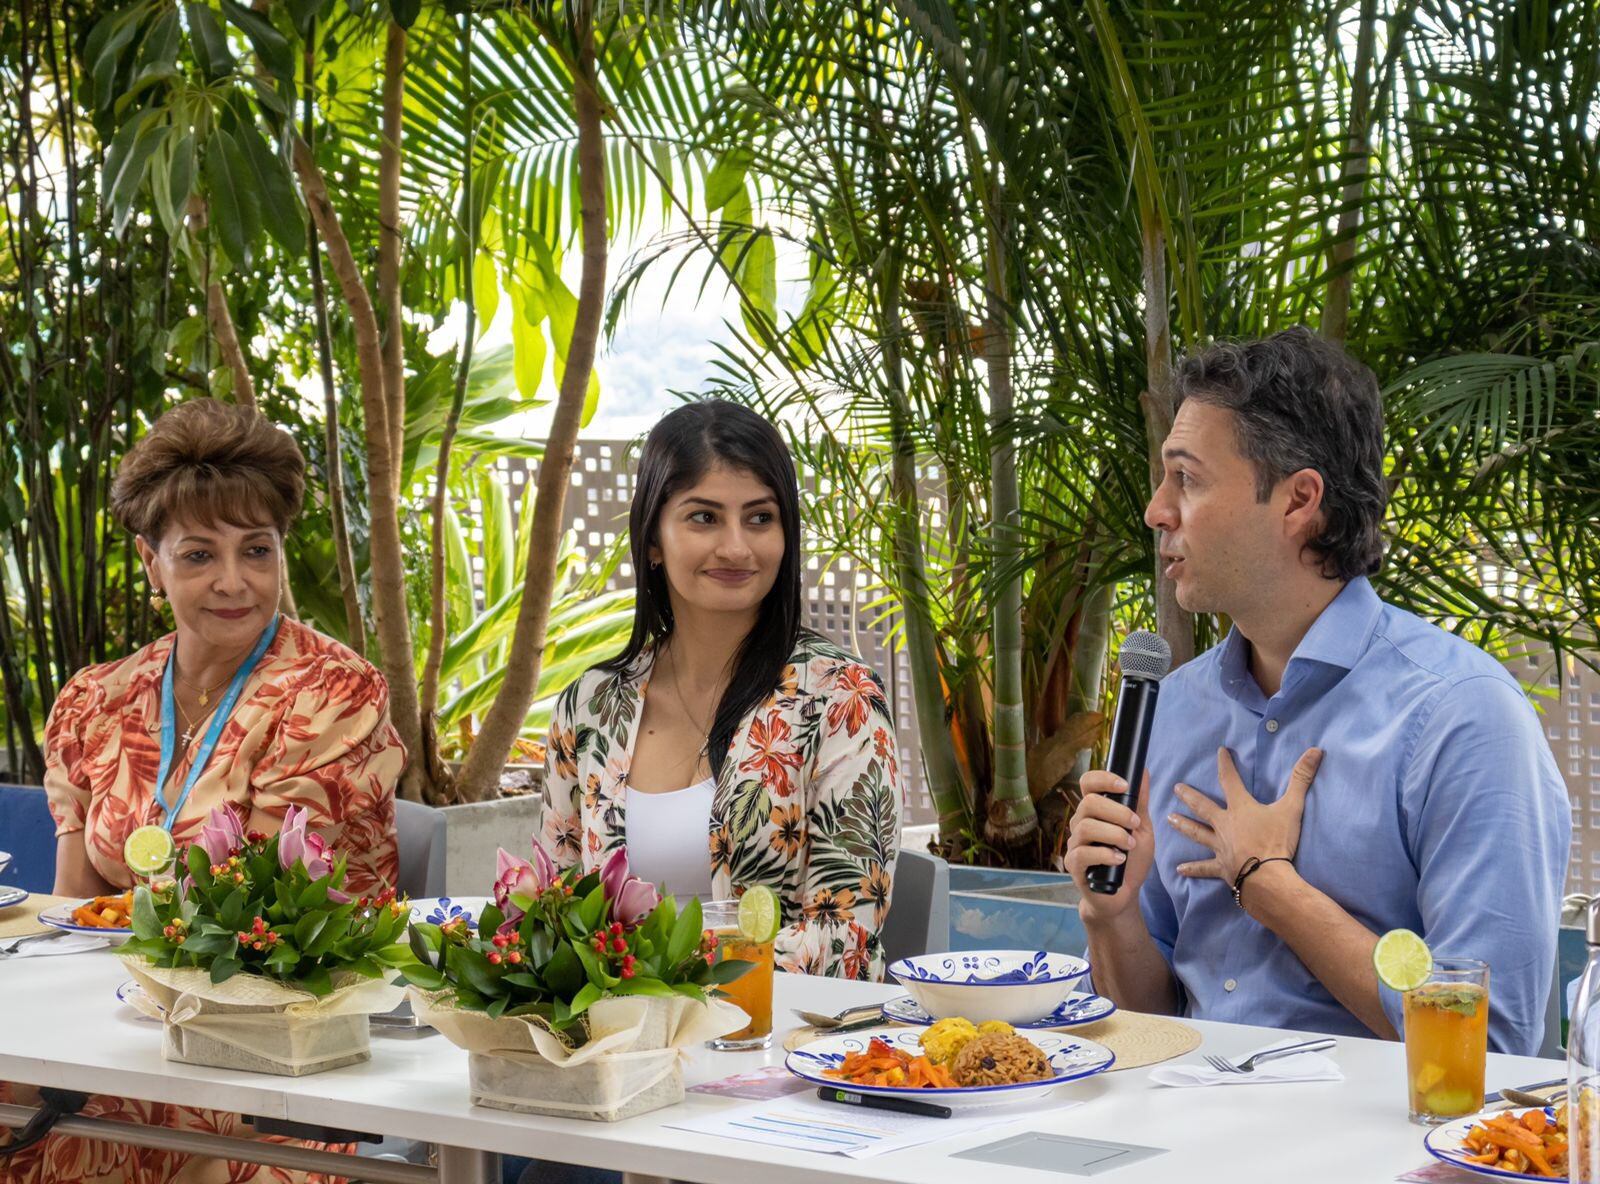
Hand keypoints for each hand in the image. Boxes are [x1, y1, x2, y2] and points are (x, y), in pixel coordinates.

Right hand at [1064, 770, 1153, 923]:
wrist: (1124, 895)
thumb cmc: (1131, 860)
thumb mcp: (1142, 829)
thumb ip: (1140, 802)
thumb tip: (1144, 772)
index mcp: (1095, 811)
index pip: (1087, 783)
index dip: (1103, 778)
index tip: (1125, 786)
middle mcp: (1080, 823)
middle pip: (1089, 802)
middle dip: (1116, 811)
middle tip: (1135, 823)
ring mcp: (1075, 844)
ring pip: (1086, 826)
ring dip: (1114, 834)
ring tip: (1130, 845)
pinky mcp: (1073, 865)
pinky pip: (1082, 853)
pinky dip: (1105, 854)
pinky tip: (1119, 860)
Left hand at [1168, 746, 1321, 887]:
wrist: (1268, 877)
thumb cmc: (1278, 841)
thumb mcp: (1292, 807)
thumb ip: (1301, 779)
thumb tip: (1315, 751)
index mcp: (1240, 808)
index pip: (1230, 780)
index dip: (1226, 764)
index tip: (1220, 752)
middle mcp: (1224, 825)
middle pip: (1203, 807)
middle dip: (1189, 796)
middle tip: (1175, 788)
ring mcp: (1220, 846)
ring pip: (1197, 833)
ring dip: (1183, 825)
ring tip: (1169, 818)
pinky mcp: (1221, 867)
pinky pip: (1204, 868)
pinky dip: (1192, 868)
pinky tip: (1178, 869)